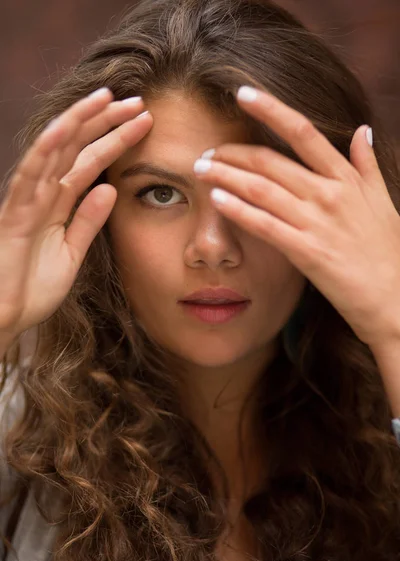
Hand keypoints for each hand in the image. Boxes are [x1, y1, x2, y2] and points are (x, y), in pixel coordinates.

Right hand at [0, 88, 152, 342]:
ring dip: (81, 121)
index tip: (145, 122)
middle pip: (77, 147)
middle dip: (106, 121)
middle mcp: (44, 193)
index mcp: (59, 203)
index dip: (117, 139)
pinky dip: (47, 147)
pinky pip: (31, 173)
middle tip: (138, 101)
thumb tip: (111, 188)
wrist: (6, 316)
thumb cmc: (33, 286)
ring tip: (108, 98)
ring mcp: (28, 198)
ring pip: (55, 149)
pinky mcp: (15, 211)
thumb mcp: (72, 252)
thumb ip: (89, 221)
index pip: (91, 161)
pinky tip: (67, 124)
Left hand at [193, 86, 399, 347]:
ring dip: (226, 176)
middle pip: (271, 161)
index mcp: (346, 178)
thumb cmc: (388, 251)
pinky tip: (215, 199)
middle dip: (233, 152)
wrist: (393, 298)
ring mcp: (317, 222)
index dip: (271, 109)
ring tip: (201, 169)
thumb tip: (363, 130)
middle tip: (207, 151)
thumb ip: (367, 165)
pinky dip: (238, 210)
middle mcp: (329, 194)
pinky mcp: (306, 251)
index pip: (303, 132)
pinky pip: (264, 225)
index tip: (243, 93)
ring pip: (261, 188)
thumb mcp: (383, 201)